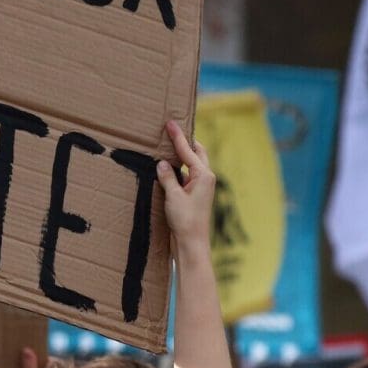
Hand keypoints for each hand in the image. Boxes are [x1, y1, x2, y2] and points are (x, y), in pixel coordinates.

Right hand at [156, 120, 213, 256]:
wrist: (192, 244)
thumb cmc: (186, 221)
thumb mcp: (173, 197)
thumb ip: (167, 177)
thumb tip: (162, 163)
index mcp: (204, 175)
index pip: (188, 151)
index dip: (177, 137)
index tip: (170, 123)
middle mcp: (205, 178)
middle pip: (196, 153)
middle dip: (185, 142)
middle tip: (173, 131)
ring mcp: (201, 187)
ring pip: (191, 164)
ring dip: (181, 156)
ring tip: (168, 146)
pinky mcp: (194, 195)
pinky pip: (186, 175)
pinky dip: (177, 169)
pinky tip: (167, 169)